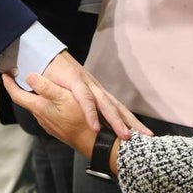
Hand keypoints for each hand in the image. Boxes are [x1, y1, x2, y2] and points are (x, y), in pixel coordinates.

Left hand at [3, 72, 96, 154]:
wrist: (93, 142)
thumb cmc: (80, 118)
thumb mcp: (64, 97)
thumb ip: (46, 87)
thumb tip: (28, 76)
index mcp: (39, 108)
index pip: (17, 95)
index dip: (9, 85)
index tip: (4, 75)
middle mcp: (41, 117)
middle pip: (26, 101)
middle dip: (20, 89)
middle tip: (18, 76)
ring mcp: (49, 124)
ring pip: (37, 107)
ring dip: (34, 96)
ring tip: (36, 86)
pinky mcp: (58, 128)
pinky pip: (47, 112)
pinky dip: (45, 103)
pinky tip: (54, 100)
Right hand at [37, 52, 151, 139]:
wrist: (46, 56)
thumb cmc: (60, 78)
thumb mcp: (74, 96)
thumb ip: (84, 107)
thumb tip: (94, 126)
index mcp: (98, 94)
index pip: (119, 109)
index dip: (132, 122)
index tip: (146, 135)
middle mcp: (97, 89)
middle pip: (118, 107)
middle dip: (132, 123)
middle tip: (146, 137)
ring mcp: (87, 84)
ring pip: (105, 104)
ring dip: (115, 120)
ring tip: (124, 135)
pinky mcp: (74, 81)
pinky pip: (84, 100)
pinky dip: (90, 113)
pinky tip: (95, 127)